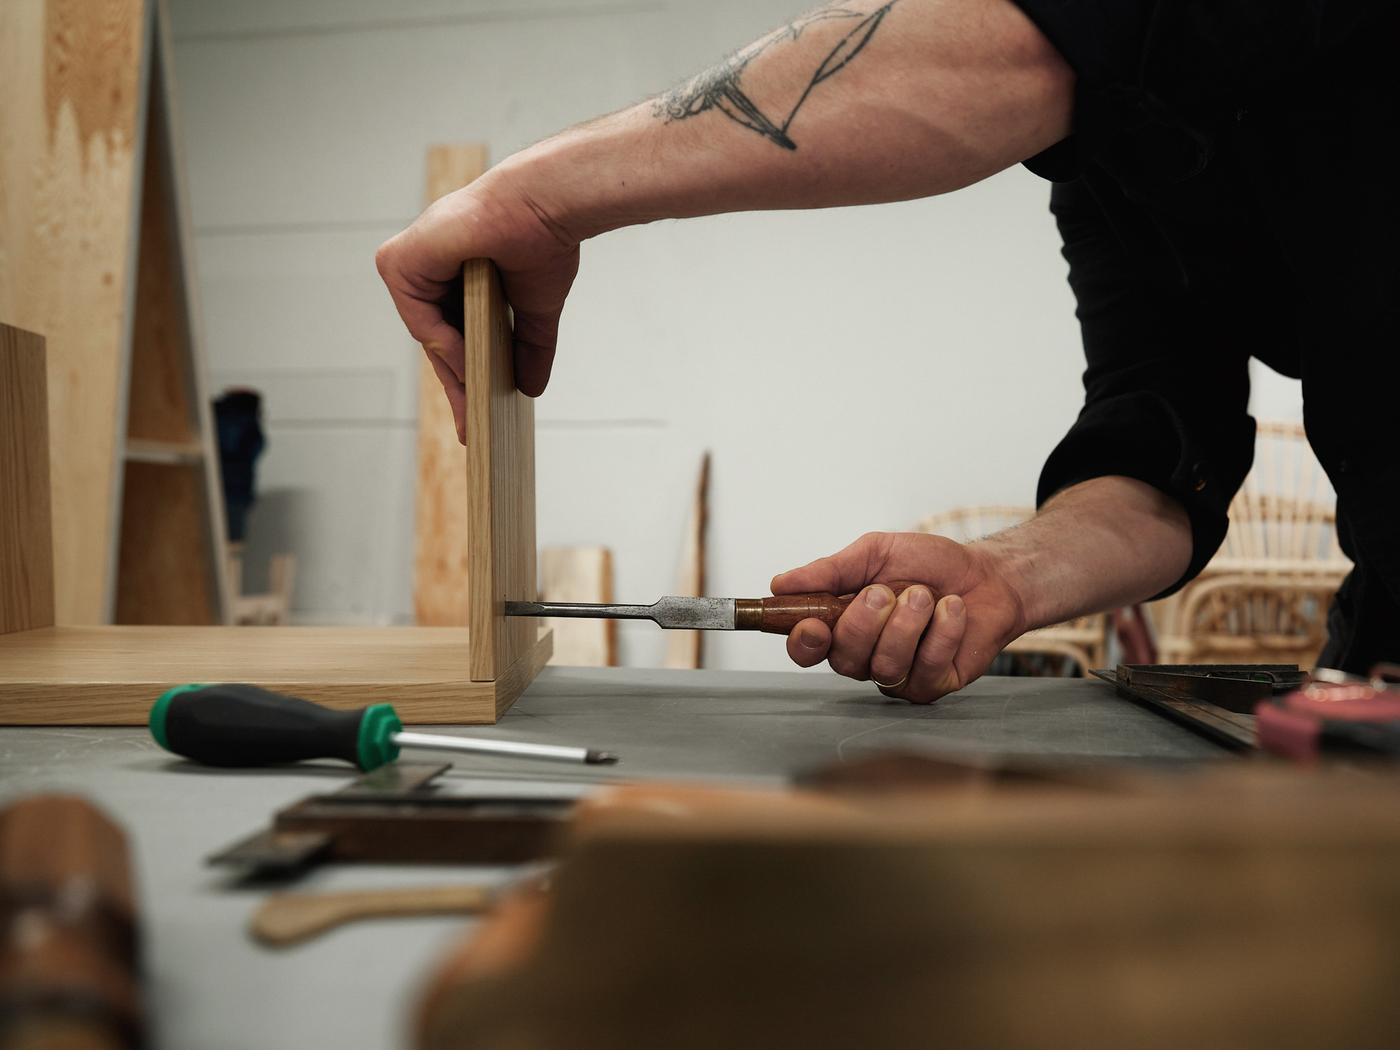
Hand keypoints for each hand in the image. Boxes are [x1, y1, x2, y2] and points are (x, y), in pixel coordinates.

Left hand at [375, 162, 580, 440]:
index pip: (452, 336)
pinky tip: (469, 372)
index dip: (466, 377)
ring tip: (474, 414)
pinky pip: (420, 318)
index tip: (477, 415)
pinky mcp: (402, 261)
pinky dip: (444, 345)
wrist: (546, 206)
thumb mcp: (533, 309)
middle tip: (471, 429)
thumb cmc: (541, 240)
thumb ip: (528, 348)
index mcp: (452, 274)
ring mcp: (411, 264)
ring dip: (453, 374)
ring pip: (429, 334)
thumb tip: (530, 389)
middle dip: (457, 387)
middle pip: (438, 341)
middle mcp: (426, 268)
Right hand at [772, 531, 1027, 702]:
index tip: (812, 625)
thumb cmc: (928, 565)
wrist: (986, 575)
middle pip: (843, 660)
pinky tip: (952, 610)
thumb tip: (781, 583)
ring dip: (907, 623)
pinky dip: (942, 631)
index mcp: (841, 624)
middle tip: (884, 592)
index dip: (804, 643)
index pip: (807, 648)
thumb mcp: (875, 553)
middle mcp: (865, 656)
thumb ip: (830, 570)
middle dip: (864, 623)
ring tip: (925, 596)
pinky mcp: (933, 685)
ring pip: (884, 666)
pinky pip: (926, 668)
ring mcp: (898, 674)